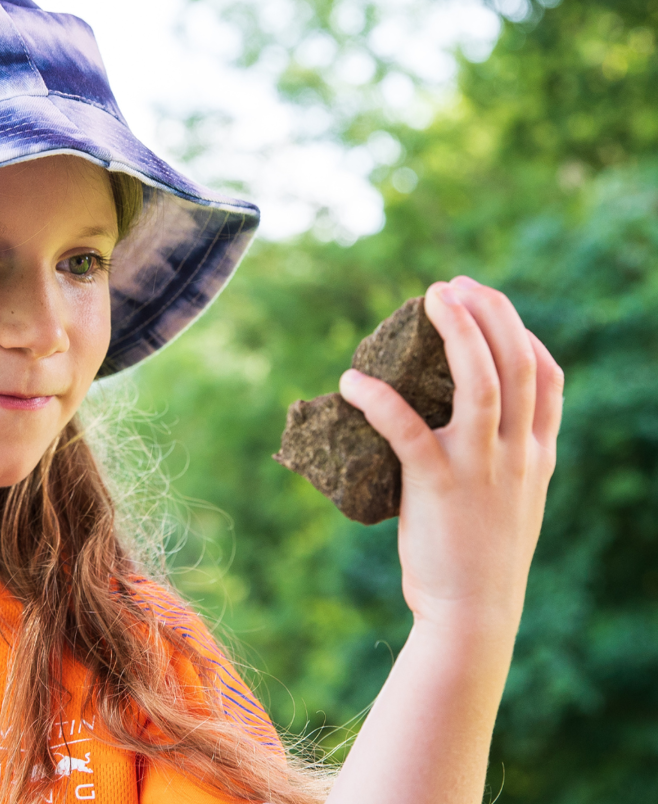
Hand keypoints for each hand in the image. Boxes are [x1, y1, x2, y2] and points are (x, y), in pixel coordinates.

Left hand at [339, 277, 563, 639]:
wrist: (474, 616)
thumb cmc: (481, 558)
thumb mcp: (511, 501)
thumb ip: (501, 460)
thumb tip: (455, 424)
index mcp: (536, 455)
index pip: (547, 377)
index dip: (522, 333)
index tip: (493, 307)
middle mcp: (517, 454)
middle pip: (518, 364)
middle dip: (491, 313)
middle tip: (455, 284)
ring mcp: (482, 467)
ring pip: (482, 382)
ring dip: (458, 332)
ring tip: (433, 297)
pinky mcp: (439, 485)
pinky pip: (407, 428)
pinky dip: (378, 400)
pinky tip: (353, 381)